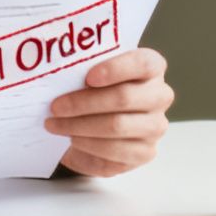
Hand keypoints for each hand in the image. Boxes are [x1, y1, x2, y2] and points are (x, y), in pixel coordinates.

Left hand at [45, 48, 172, 177]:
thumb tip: (56, 67)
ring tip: (55, 124)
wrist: (96, 125)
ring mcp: (155, 126)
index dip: (116, 69)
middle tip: (55, 106)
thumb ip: (84, 67)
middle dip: (83, 103)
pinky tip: (72, 139)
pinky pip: (114, 150)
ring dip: (79, 126)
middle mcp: (160, 95)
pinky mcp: (145, 152)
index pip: (143, 63)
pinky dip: (88, 145)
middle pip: (124, 97)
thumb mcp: (90, 73)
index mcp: (152, 67)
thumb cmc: (93, 91)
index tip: (88, 77)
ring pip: (117, 126)